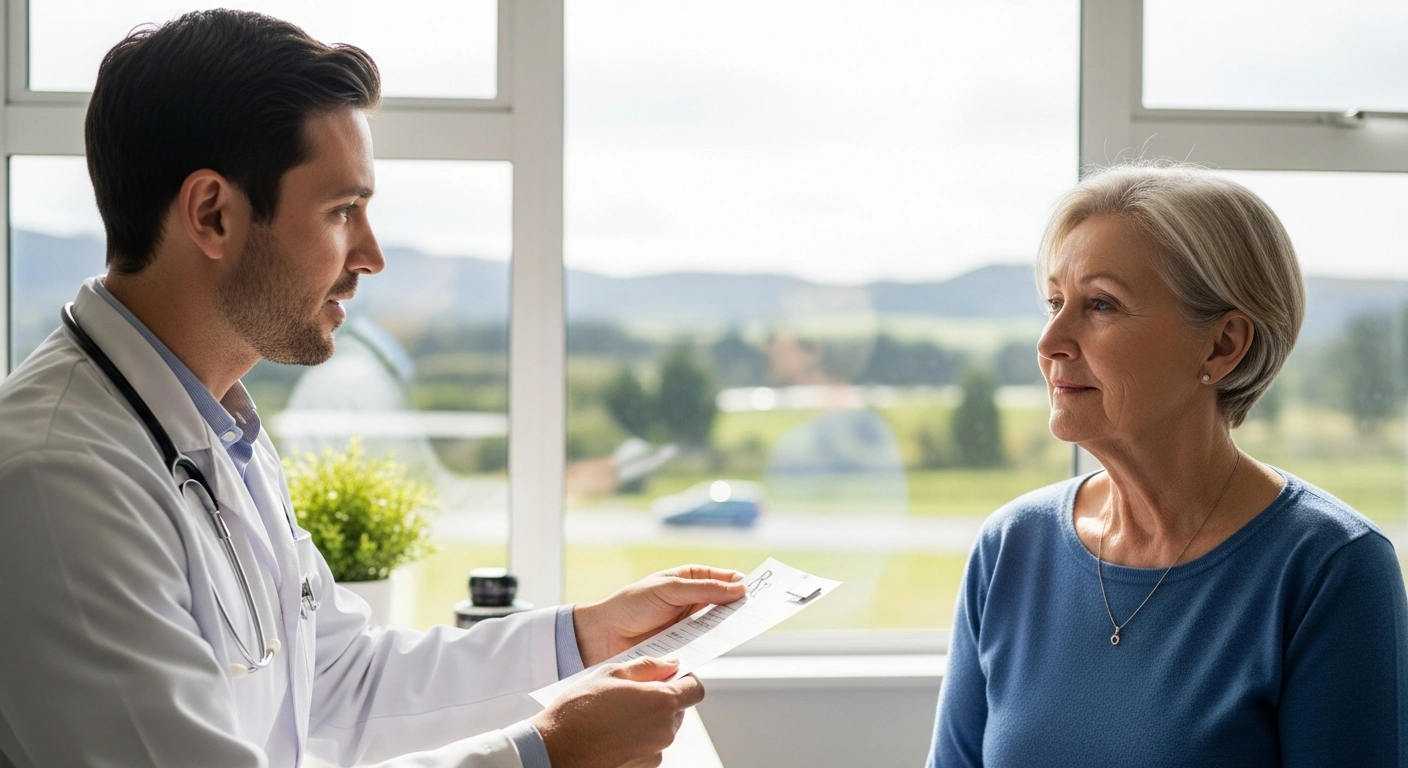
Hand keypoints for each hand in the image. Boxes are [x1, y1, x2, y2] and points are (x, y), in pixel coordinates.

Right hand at [530, 656, 702, 767]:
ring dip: (647, 720)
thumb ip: (647, 667)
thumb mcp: (610, 673)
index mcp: (661, 703)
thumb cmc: (578, 710)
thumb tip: (671, 665)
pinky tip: (612, 733)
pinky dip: (637, 739)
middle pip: (678, 710)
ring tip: (615, 714)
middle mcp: (664, 731)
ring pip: (662, 729)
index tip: (667, 676)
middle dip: (661, 699)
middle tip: (631, 693)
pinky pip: (648, 747)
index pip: (695, 689)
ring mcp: (654, 753)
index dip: (684, 680)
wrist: (554, 750)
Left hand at [574, 565, 746, 665]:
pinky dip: (715, 645)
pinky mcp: (685, 647)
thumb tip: (739, 589)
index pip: (725, 579)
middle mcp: (693, 602)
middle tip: (760, 611)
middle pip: (726, 604)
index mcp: (690, 580)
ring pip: (719, 626)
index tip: (761, 590)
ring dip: (730, 627)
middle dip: (742, 606)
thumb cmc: (631, 604)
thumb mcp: (668, 589)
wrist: (603, 635)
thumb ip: (704, 590)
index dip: (743, 583)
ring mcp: (690, 626)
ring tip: (745, 627)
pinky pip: (706, 645)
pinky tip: (723, 644)